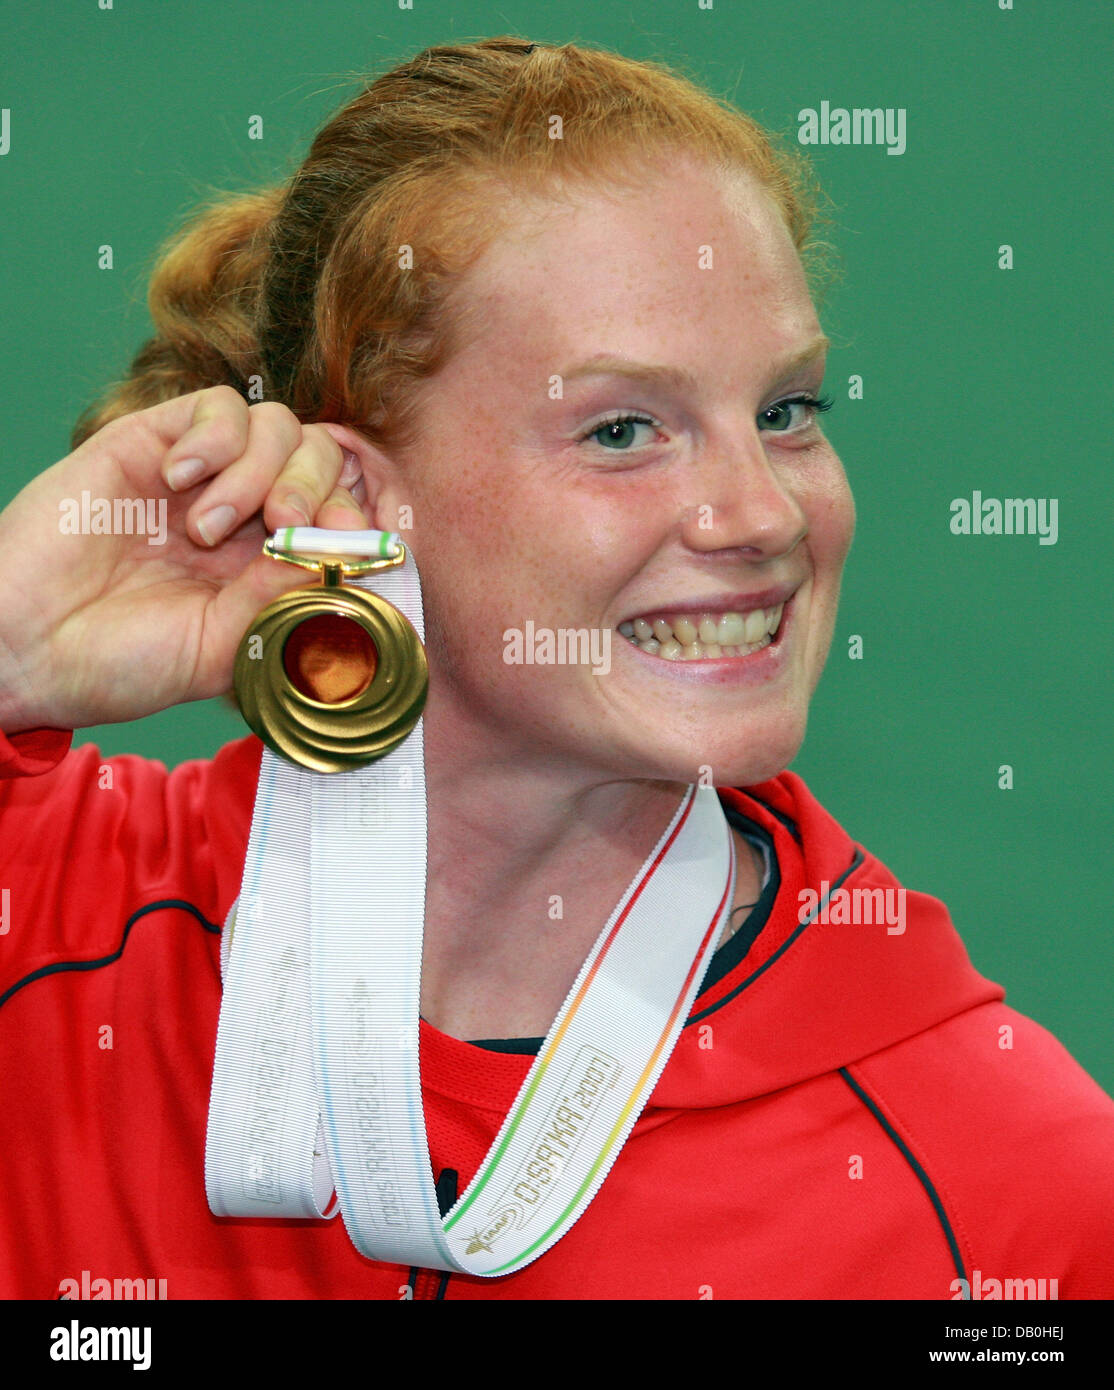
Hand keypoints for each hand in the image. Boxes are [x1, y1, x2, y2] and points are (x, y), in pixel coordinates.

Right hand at [0, 386, 369, 732]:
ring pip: (277, 426)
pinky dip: (215, 437)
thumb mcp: (221, 648)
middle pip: (320, 458)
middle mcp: (243, 515)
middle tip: (281, 524)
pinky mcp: (152, 442)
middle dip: (315, 487)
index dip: (353, 519)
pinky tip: (177, 481)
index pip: (340, 513)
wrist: (25, 648)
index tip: (342, 545)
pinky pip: (218, 406)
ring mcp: (200, 477)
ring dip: (258, 470)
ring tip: (206, 526)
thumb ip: (280, 600)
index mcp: (268, 565)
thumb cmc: (121, 662)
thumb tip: (337, 557)